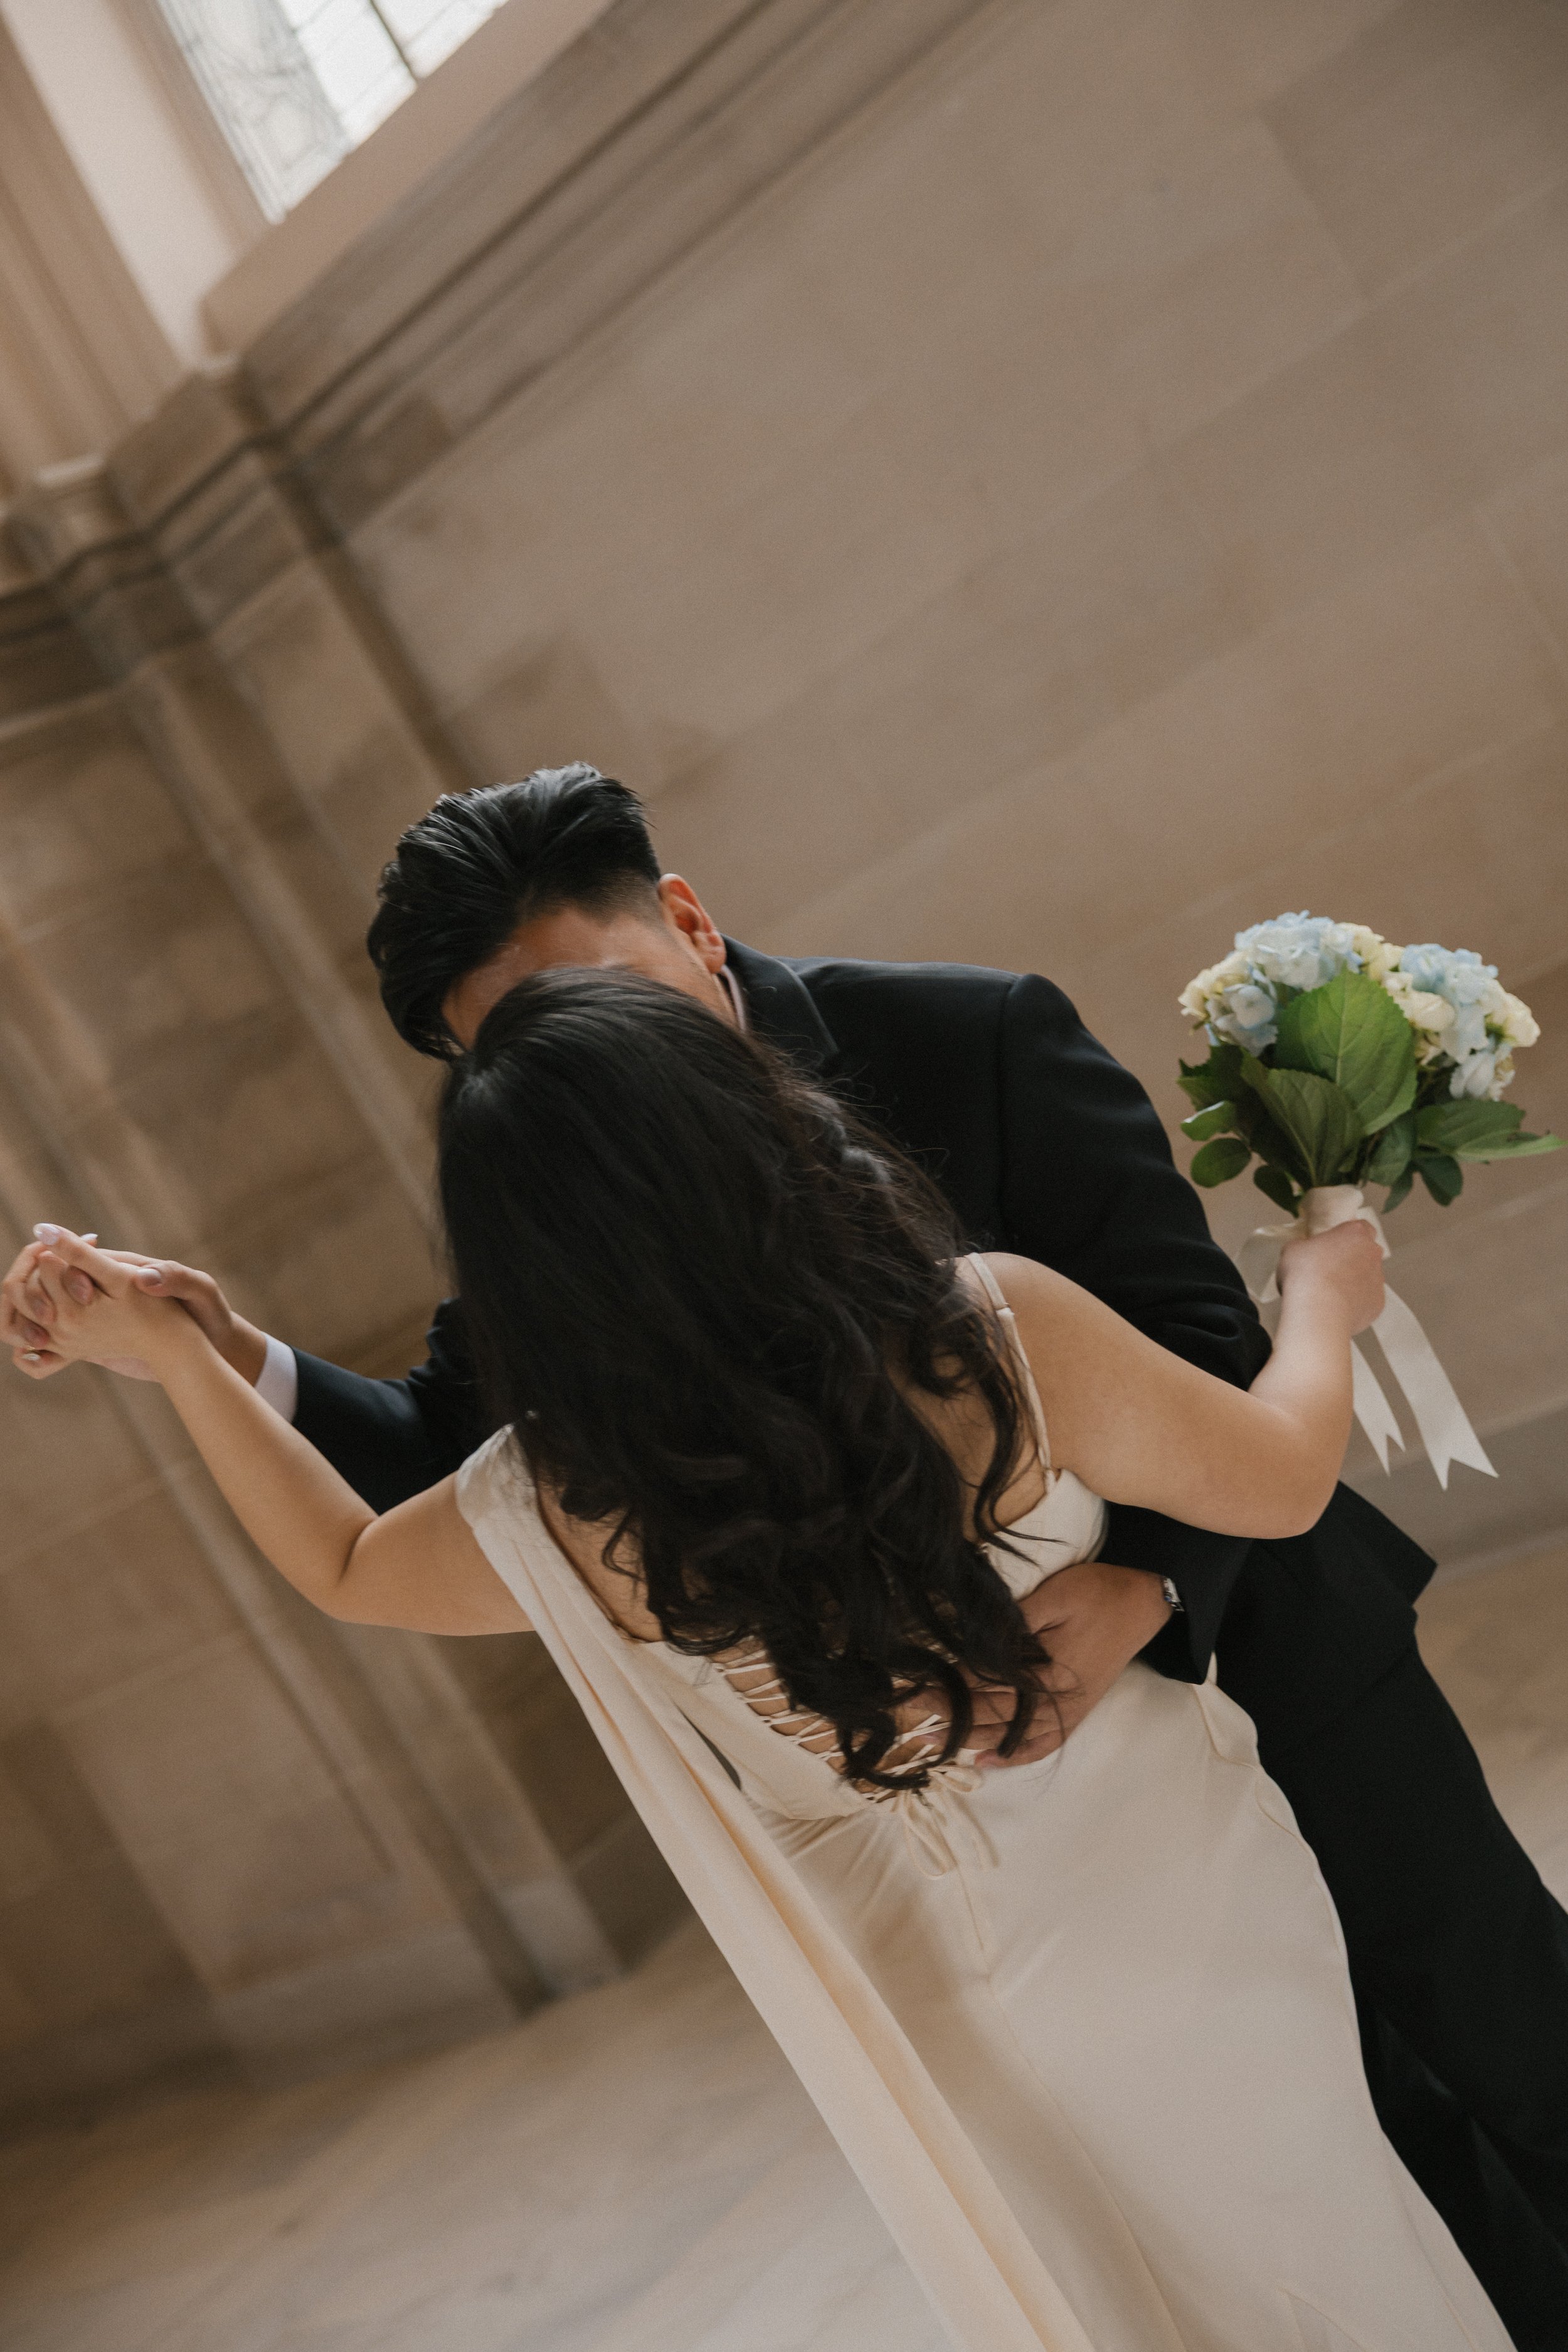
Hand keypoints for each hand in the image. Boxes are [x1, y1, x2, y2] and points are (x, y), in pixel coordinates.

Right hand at [19, 1233, 199, 1382]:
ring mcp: (89, 1314)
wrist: (211, 1343)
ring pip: (36, 1312)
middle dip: (26, 1298)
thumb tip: (142, 1278)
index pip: (63, 1256)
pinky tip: (40, 1361)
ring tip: (36, 1346)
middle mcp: (95, 1287)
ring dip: (22, 1323)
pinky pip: (50, 1340)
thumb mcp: (201, 1291)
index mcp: (115, 1267)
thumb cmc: (208, 1312)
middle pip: (37, 1282)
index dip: (52, 1267)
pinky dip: (37, 1350)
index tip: (78, 1295)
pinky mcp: (91, 1340)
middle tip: (43, 1329)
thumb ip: (176, 1277)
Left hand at [901, 1561, 1172, 1768]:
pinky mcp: (1077, 1711)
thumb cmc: (1097, 1593)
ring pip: (1013, 1734)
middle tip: (911, 1711)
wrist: (1144, 1602)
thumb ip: (1013, 1624)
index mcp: (1050, 1672)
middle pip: (994, 1713)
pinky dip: (1015, 1754)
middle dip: (950, 1713)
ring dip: (972, 1737)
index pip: (987, 1686)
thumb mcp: (1053, 1596)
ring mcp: (1069, 1710)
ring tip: (935, 1740)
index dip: (950, 1688)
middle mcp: (1058, 1701)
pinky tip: (987, 1759)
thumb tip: (971, 1642)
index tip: (915, 1686)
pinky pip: (1043, 1743)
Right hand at [1278, 1218, 1384, 1335]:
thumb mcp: (1292, 1249)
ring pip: (1367, 1277)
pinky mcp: (1378, 1303)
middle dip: (1352, 1258)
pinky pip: (1366, 1299)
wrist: (1319, 1313)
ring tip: (1329, 1293)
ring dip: (1353, 1281)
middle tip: (1329, 1268)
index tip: (1334, 1243)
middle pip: (1366, 1252)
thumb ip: (1303, 1245)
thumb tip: (1304, 1251)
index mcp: (1355, 1234)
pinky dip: (1355, 1302)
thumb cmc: (1306, 1276)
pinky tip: (1336, 1307)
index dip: (1348, 1235)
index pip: (1362, 1226)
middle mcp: (1372, 1254)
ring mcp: (1378, 1279)